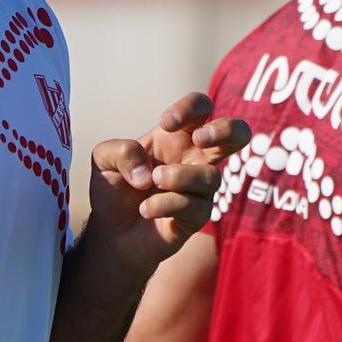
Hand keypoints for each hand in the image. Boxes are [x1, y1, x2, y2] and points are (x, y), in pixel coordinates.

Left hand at [87, 92, 248, 277]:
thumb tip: (149, 172)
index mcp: (177, 137)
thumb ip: (121, 151)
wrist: (110, 234)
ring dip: (179, 176)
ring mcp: (199, 190)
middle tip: (199, 138)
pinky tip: (145, 209)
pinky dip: (166, 204)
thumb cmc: (114, 189)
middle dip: (225, 130)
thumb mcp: (103, 160)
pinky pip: (194, 207)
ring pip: (211, 177)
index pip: (202, 108)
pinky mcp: (196, 218)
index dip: (190, 108)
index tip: (165, 123)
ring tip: (153, 181)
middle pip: (237, 133)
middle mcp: (195, 159)